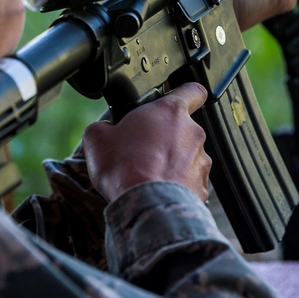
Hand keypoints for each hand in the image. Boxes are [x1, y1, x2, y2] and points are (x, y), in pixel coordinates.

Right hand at [82, 83, 211, 202]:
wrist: (146, 206)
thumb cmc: (125, 168)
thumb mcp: (96, 139)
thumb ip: (102, 126)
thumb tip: (103, 130)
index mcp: (170, 112)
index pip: (193, 91)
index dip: (186, 94)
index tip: (178, 99)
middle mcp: (192, 133)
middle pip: (183, 129)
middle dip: (166, 138)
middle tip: (142, 151)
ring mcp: (201, 161)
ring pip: (188, 157)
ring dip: (172, 163)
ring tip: (148, 176)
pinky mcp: (202, 187)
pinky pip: (189, 182)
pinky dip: (177, 186)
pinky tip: (157, 192)